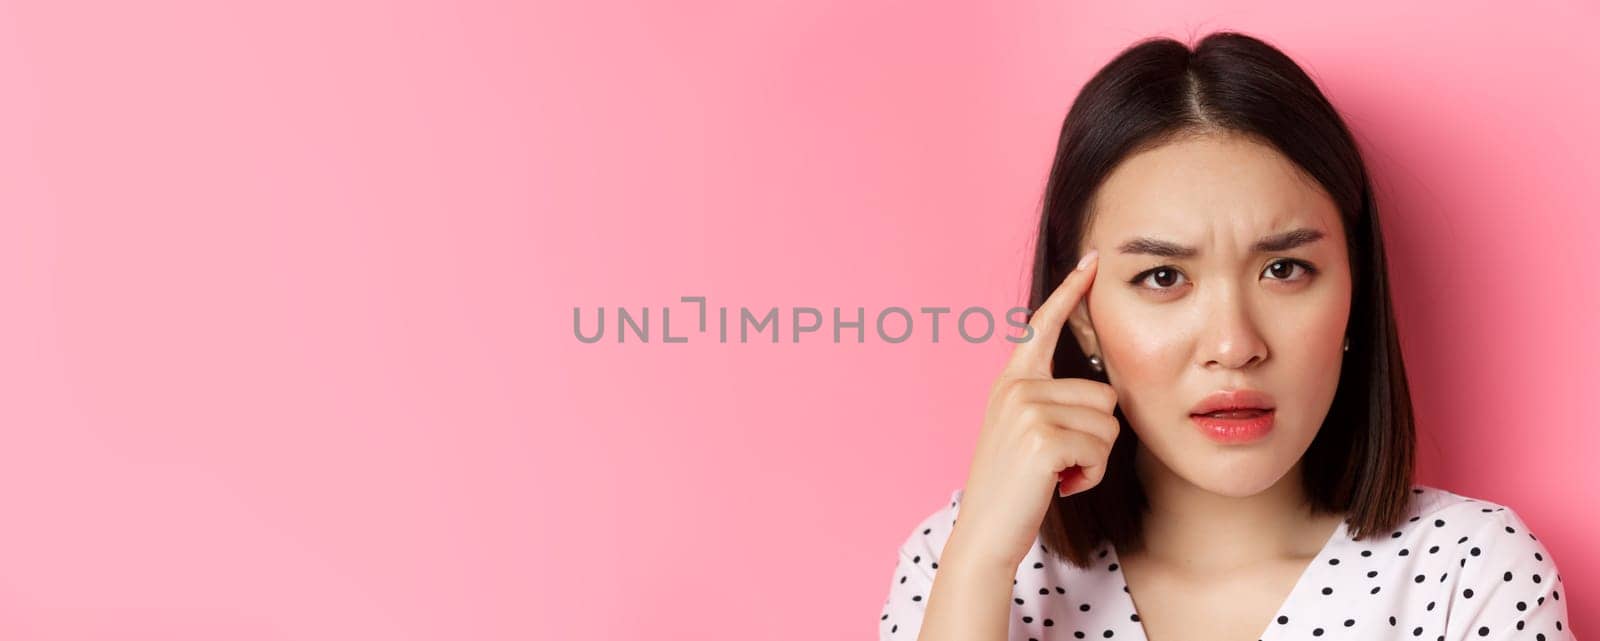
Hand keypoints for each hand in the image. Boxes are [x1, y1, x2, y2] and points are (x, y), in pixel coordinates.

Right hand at [944, 249, 1120, 571]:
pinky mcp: (1042, 437)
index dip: (1070, 292)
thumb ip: (1049, 402)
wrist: (986, 531)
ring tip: (1059, 474)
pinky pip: (1100, 447)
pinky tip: (1061, 486)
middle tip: (1061, 463)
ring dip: (1096, 457)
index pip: (1044, 326)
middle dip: (1097, 435)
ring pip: (1108, 421)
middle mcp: (1016, 387)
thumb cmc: (1014, 488)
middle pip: (1103, 392)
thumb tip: (1100, 391)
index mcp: (1012, 382)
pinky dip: (1090, 474)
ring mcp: (1027, 409)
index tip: (1092, 259)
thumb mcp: (1025, 433)